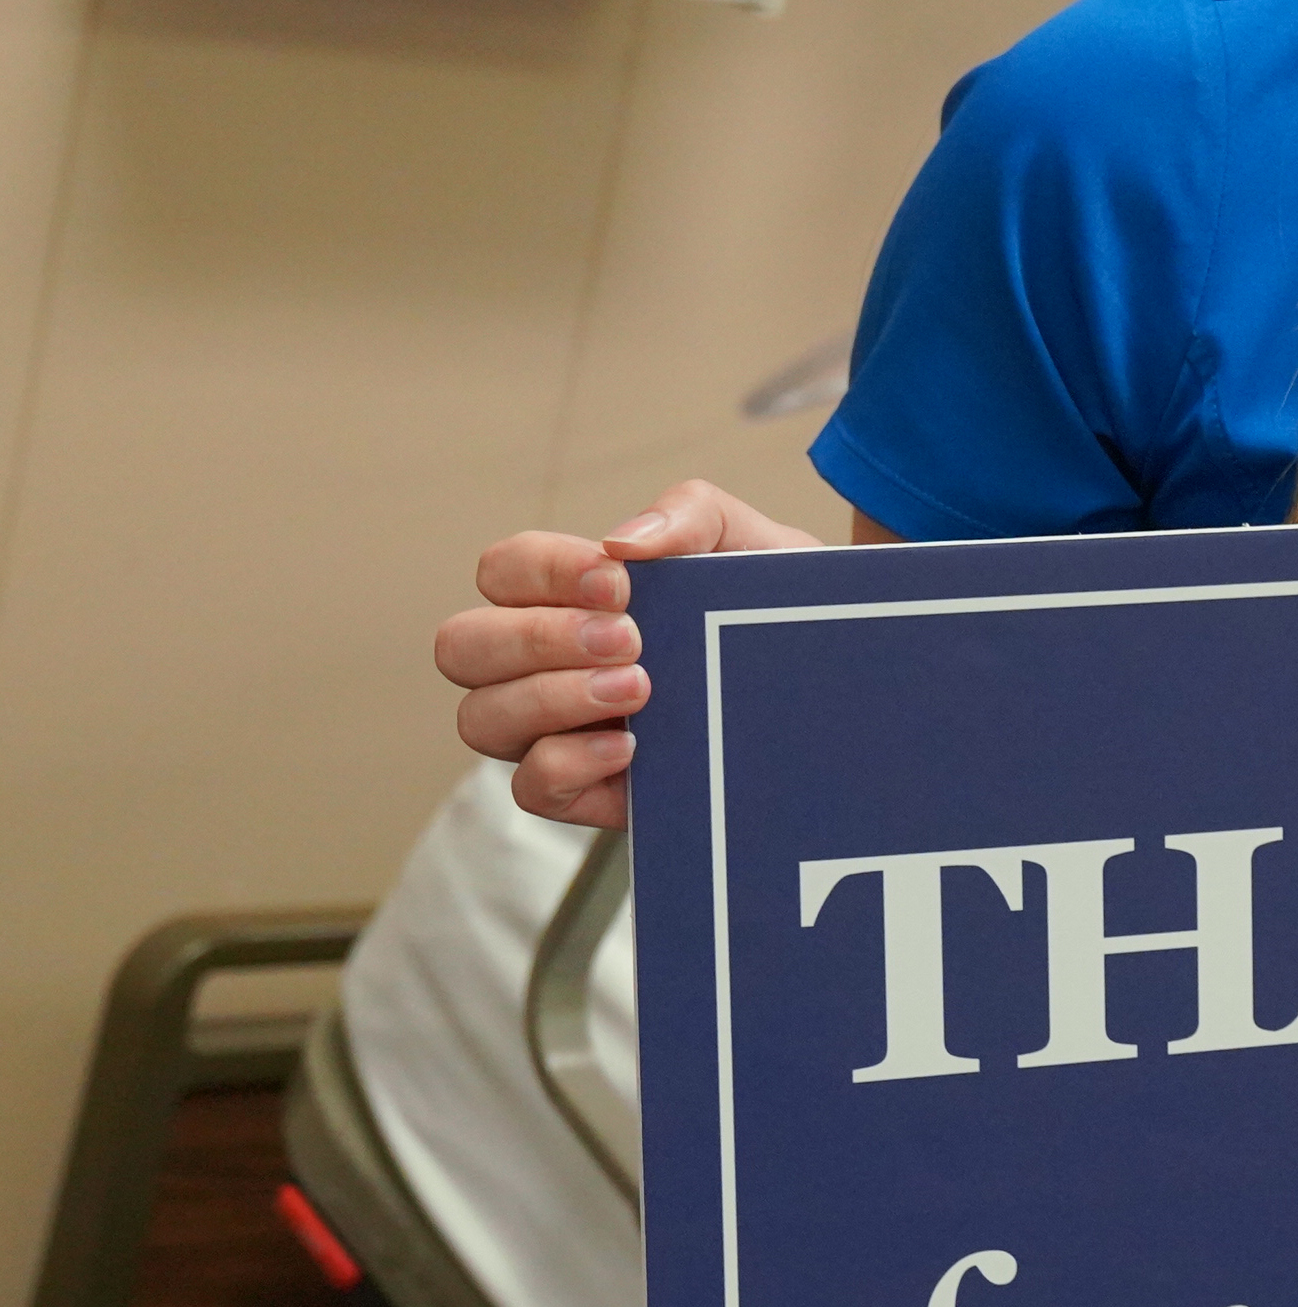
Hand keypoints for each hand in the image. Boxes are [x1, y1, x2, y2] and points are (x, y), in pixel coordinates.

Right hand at [436, 479, 832, 830]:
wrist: (827, 689)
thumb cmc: (767, 612)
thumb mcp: (752, 548)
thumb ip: (693, 515)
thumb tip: (623, 543)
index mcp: (563, 596)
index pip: (501, 571)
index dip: (544, 572)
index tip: (620, 584)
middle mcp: (538, 663)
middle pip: (461, 646)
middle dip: (537, 638)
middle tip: (629, 640)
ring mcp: (553, 729)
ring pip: (482, 719)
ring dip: (551, 699)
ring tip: (638, 690)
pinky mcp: (585, 790)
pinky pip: (529, 787)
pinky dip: (566, 764)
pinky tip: (630, 748)